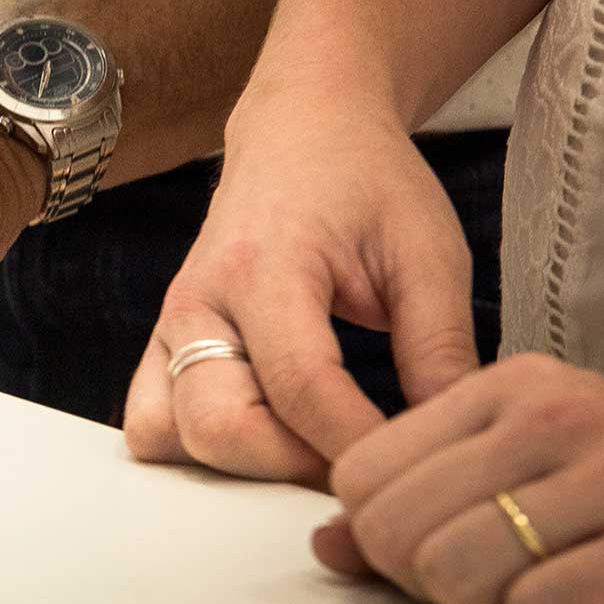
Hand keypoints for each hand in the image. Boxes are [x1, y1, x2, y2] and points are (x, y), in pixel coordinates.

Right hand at [123, 90, 476, 482]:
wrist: (300, 130)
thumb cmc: (364, 182)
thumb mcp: (428, 253)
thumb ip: (441, 348)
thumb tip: (451, 440)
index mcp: (266, 265)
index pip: (300, 386)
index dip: (356, 446)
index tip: (407, 473)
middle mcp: (198, 298)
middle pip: (217, 426)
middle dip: (291, 468)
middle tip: (359, 465)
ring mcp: (170, 322)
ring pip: (168, 434)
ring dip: (236, 465)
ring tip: (308, 450)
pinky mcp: (163, 342)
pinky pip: (153, 419)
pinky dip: (199, 449)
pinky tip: (266, 438)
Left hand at [315, 354, 603, 603]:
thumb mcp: (522, 466)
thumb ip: (419, 497)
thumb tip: (329, 545)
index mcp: (510, 386)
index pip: (365, 470)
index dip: (377, 532)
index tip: (422, 549)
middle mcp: (556, 417)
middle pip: (398, 528)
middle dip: (422, 580)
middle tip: (480, 586)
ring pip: (454, 574)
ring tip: (533, 595)